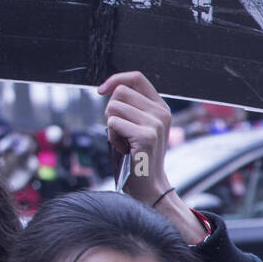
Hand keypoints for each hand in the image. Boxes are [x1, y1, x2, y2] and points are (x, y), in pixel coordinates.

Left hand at [98, 72, 204, 243]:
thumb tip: (108, 88)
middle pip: (120, 92)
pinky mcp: (147, 135)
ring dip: (110, 126)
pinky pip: (113, 123)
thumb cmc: (136, 154)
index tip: (101, 91)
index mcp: (160, 106)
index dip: (115, 79)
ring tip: (122, 141)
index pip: (136, 77)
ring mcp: (156, 123)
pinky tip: (123, 148)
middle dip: (110, 110)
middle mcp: (161, 112)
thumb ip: (129, 106)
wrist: (148, 184)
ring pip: (113, 107)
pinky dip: (111, 136)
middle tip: (118, 130)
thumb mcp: (136, 124)